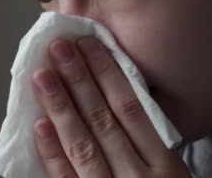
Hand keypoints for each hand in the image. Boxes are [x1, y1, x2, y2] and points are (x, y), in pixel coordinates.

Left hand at [31, 37, 190, 177]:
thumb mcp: (173, 175)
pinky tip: (39, 125)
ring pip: (82, 146)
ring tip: (43, 76)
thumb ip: (148, 143)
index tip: (89, 46)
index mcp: (165, 166)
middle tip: (59, 48)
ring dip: (60, 107)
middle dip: (79, 81)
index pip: (131, 108)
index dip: (107, 74)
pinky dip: (51, 153)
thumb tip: (119, 98)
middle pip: (104, 120)